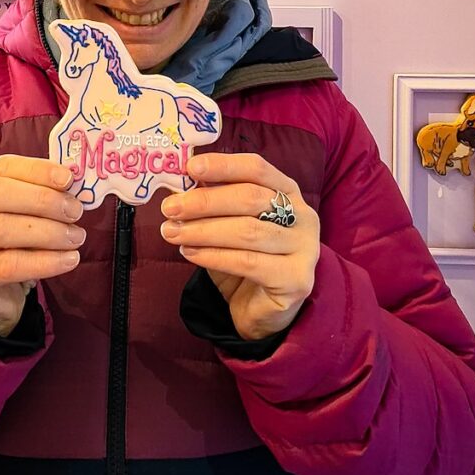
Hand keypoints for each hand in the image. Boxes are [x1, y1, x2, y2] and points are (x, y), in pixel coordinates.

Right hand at [0, 156, 84, 336]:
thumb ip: (40, 199)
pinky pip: (7, 265)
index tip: (69, 179)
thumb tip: (73, 186)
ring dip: (48, 231)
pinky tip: (69, 260)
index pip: (0, 168)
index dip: (36, 170)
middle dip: (43, 200)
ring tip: (76, 238)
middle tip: (76, 212)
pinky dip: (44, 262)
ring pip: (1, 229)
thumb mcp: (23, 219)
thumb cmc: (10, 250)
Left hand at [160, 153, 319, 341]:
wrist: (261, 309)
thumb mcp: (227, 224)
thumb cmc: (244, 258)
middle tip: (171, 208)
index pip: (257, 168)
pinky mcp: (296, 279)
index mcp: (287, 192)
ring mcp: (304, 248)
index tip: (191, 167)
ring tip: (173, 233)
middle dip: (205, 201)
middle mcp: (302, 216)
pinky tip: (190, 253)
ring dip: (203, 230)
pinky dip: (213, 256)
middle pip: (250, 198)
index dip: (224, 165)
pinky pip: (248, 262)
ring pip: (247, 231)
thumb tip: (179, 185)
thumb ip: (213, 203)